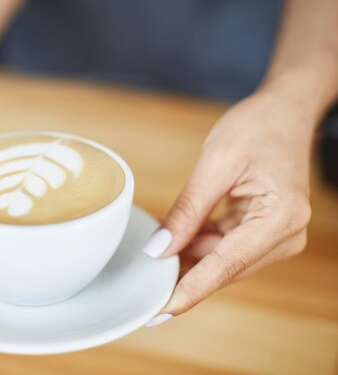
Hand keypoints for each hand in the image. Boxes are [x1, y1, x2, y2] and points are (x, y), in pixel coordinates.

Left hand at [142, 91, 312, 325]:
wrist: (284, 112)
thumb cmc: (257, 127)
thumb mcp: (215, 163)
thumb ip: (187, 210)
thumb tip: (158, 250)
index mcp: (279, 217)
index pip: (225, 265)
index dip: (188, 290)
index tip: (156, 312)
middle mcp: (285, 235)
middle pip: (222, 269)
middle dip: (181, 277)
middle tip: (139, 288)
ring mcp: (276, 236)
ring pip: (220, 261)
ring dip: (186, 260)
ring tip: (149, 262)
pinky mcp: (262, 231)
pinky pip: (223, 248)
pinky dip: (196, 245)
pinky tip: (171, 243)